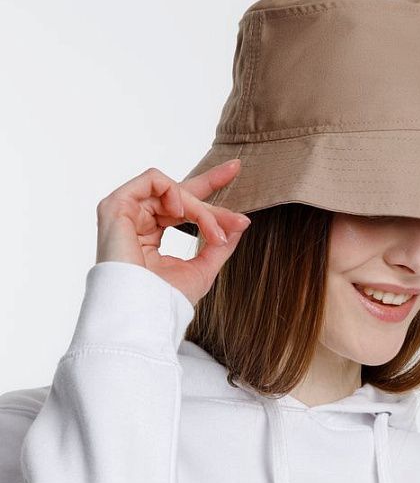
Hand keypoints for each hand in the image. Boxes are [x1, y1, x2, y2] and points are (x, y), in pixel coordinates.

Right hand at [96, 160, 250, 306]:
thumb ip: (219, 243)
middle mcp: (135, 220)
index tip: (235, 169)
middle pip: (178, 190)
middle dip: (212, 190)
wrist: (143, 313)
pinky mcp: (115, 206)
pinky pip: (153, 180)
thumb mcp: (202, 268)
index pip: (182, 204)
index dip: (209, 184)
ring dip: (199, 208)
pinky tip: (181, 212)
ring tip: (211, 230)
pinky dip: (174, 192)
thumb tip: (240, 222)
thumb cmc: (165, 300)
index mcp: (150, 234)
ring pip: (172, 188)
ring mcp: (124, 212)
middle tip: (237, 219)